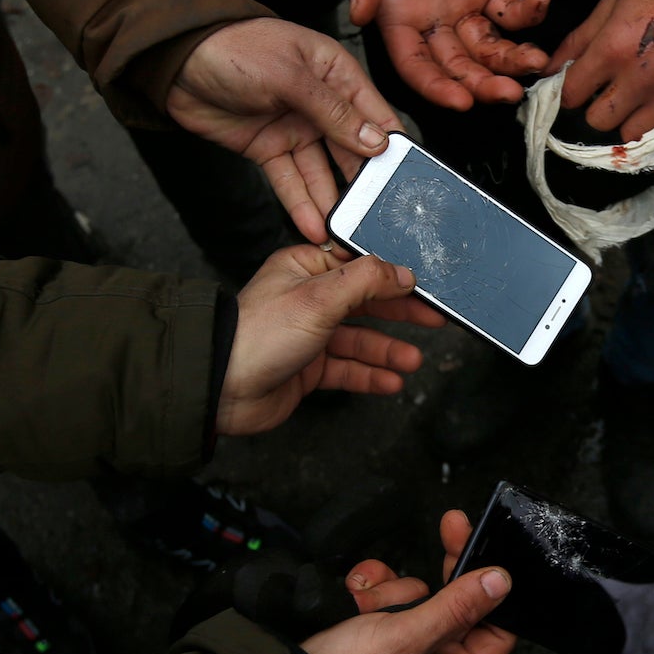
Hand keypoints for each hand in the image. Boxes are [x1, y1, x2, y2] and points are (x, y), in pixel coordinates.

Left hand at [164, 18, 401, 242]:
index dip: (391, 146)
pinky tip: (313, 224)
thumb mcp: (290, 75)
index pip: (375, 114)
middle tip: (378, 214)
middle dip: (364, 182)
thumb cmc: (234, 48)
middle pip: (352, 149)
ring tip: (345, 230)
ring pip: (321, 171)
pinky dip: (301, 203)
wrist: (176, 61)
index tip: (407, 178)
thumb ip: (333, 111)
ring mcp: (294, 127)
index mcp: (335, 73)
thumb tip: (374, 141)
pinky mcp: (269, 149)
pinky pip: (291, 180)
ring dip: (332, 200)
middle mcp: (321, 103)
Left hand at [216, 246, 445, 435]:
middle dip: (399, 314)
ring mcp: (308, 335)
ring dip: (388, 350)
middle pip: (365, 302)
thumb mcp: (318, 297)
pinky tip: (391, 381)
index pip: (359, 265)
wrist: (220, 388)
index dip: (392, 275)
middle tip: (433, 319)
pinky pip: (348, 369)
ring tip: (413, 361)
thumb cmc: (256, 335)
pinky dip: (370, 375)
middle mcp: (307, 299)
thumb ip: (366, 280)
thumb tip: (401, 271)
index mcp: (304, 268)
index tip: (423, 284)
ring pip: (359, 340)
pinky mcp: (307, 368)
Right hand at [302, 510, 515, 653]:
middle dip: (443, 572)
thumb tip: (501, 582)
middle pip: (457, 600)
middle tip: (452, 525)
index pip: (496, 630)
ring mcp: (403, 640)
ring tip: (368, 610)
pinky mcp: (376, 624)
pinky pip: (386, 589)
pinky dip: (370, 587)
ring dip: (392, 589)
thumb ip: (455, 608)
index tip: (489, 553)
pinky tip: (354, 599)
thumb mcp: (406, 639)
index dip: (496, 592)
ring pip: (417, 590)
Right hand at [333, 0, 550, 109]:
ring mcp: (459, 7)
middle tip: (509, 92)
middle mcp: (429, 22)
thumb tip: (359, 12)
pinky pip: (509, 10)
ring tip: (534, 61)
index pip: (416, 66)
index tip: (461, 101)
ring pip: (488, 47)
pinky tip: (539, 3)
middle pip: (458, 66)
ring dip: (511, 59)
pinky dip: (527, 14)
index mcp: (396, 18)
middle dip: (483, 84)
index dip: (437, 87)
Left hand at [546, 0, 653, 142]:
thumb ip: (577, 41)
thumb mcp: (610, 5)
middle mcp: (637, 79)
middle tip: (606, 93)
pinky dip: (652, 118)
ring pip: (628, 132)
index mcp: (612, 50)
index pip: (572, 94)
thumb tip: (548, 70)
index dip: (571, 91)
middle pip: (597, 121)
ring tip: (631, 99)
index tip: (579, 86)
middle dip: (595, 109)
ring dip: (624, 119)